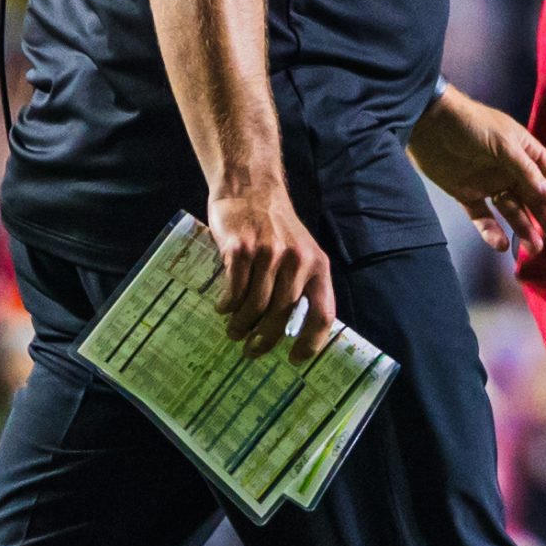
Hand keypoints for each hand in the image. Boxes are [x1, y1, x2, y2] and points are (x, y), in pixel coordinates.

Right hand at [206, 183, 334, 360]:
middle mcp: (296, 261)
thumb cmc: (275, 227)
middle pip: (282, 316)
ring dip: (242, 326)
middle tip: (251, 351)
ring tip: (234, 331)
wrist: (250, 187)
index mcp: (317, 265)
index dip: (311, 342)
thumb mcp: (301, 251)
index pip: (323, 313)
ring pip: (255, 307)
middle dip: (264, 340)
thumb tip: (289, 330)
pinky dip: (227, 305)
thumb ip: (301, 283)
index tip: (294, 359)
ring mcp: (268, 254)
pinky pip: (234, 290)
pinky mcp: (241, 249)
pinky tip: (223, 307)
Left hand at [409, 86, 545, 258]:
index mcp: (525, 152)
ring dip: (525, 230)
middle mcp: (511, 170)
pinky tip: (501, 245)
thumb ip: (526, 171)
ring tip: (536, 249)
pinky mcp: (467, 193)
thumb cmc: (470, 125)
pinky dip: (492, 232)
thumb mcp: (502, 143)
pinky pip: (483, 217)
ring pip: (513, 212)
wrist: (427, 121)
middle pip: (537, 200)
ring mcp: (489, 183)